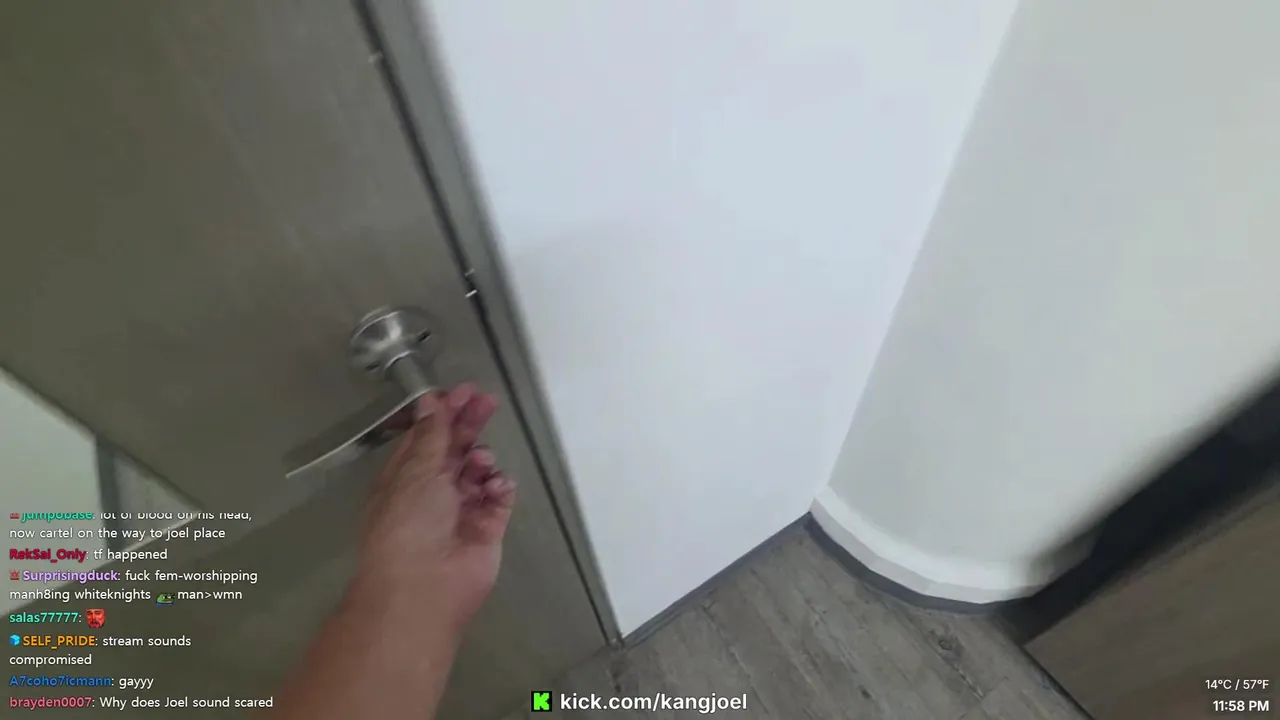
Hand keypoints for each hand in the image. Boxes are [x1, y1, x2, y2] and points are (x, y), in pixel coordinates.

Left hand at [356, 383, 515, 628]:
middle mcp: (432, 493)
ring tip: (482, 463)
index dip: (443, 413)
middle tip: (488, 403)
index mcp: (405, 478)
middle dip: (470, 425)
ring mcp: (461, 511)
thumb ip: (430, 436)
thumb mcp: (415, 472)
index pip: (426, 437)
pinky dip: (500, 488)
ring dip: (482, 461)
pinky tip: (496, 487)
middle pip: (455, 450)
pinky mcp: (486, 529)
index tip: (463, 392)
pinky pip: (498, 499)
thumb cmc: (408, 525)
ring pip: (479, 473)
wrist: (423, 587)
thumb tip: (430, 402)